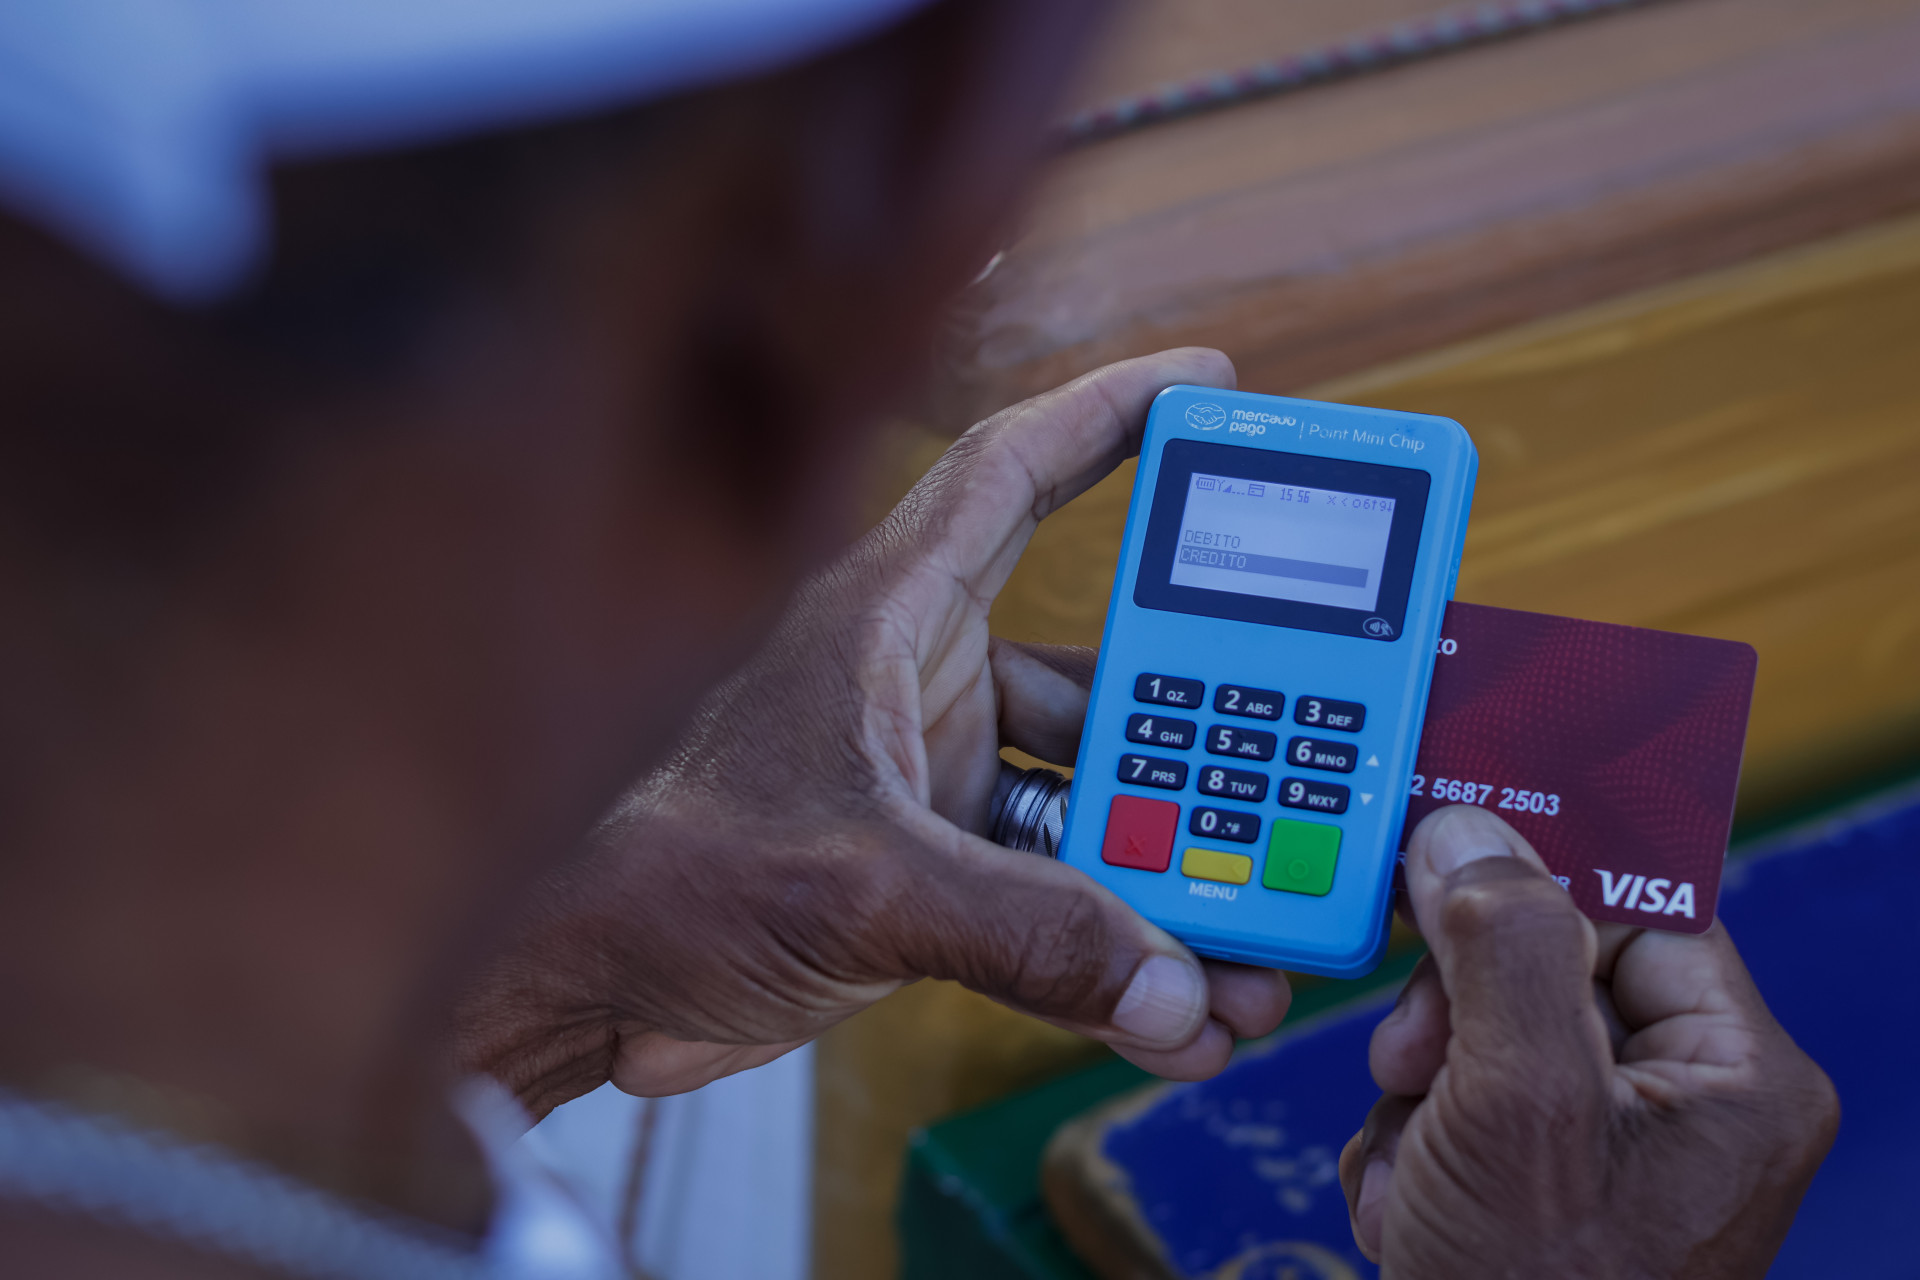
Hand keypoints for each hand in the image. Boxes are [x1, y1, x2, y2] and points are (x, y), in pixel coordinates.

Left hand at [455, 349, 1292, 1117]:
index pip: (1012, 473)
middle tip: (1299, 758)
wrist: (576, 986)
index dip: (1113, 415)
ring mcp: (929, 778)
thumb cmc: (656, 875)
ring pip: (1089, 796)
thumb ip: (1025, 934)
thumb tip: (1177, 986)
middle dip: (1199, 729)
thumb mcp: (860, 887)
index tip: (1214, 389)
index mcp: (886, 614)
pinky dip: (1115, 941)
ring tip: (1255, 935)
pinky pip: (1056, 890)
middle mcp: (919, 681)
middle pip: (1099, 671)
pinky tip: (1179, 1001)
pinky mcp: (929, 870)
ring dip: (1167, 866)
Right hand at [1339, 805, 1836, 1277]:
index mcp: (1734, 1075)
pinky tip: (1415, 1204)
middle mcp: (1685, 1106)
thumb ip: (1502, 947)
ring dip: (1421, 1089)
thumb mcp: (1518, 1102)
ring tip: (1420, 1171)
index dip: (1536, 882)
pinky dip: (1416, 1144)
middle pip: (1546, 968)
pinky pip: (1462, 1105)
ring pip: (1484, 1034)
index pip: (1635, 913)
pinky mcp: (1545, 1188)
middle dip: (1456, 1013)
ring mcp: (1610, 1153)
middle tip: (1414, 1063)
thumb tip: (1470, 833)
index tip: (1447, 851)